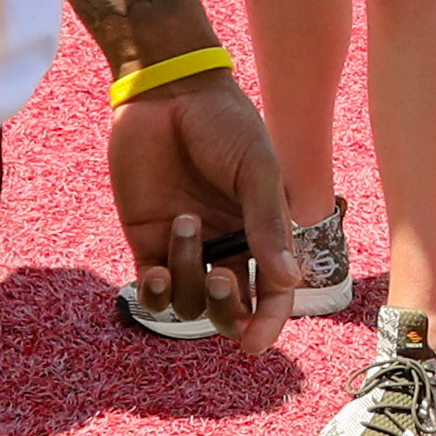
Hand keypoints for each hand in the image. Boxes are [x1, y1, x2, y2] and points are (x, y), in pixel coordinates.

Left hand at [106, 73, 294, 350]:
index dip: (268, 323)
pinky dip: (154, 292)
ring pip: (189, 300)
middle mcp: (225, 247)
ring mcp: (184, 247)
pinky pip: (152, 289)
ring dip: (188, 275)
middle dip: (228, 310)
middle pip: (230, 310)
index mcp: (261, 234)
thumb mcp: (256, 170)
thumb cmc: (224, 123)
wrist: (169, 91)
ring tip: (185, 221)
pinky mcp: (146, 239)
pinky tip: (155, 271)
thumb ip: (267, 225)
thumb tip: (289, 282)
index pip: (272, 294)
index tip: (254, 344)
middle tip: (224, 279)